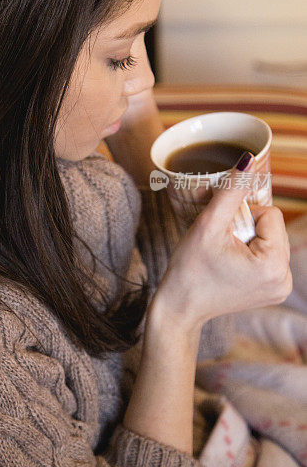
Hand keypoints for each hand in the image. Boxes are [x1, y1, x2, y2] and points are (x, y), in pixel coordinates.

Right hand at [151, 157, 292, 332]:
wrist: (180, 306)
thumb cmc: (189, 269)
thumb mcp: (208, 225)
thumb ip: (231, 191)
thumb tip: (248, 160)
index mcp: (274, 266)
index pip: (271, 214)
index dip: (242, 217)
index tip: (222, 235)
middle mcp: (285, 280)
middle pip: (274, 226)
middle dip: (247, 228)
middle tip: (222, 246)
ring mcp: (281, 288)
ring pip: (271, 238)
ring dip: (248, 239)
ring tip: (225, 256)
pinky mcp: (274, 290)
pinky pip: (269, 254)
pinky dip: (250, 253)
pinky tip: (231, 264)